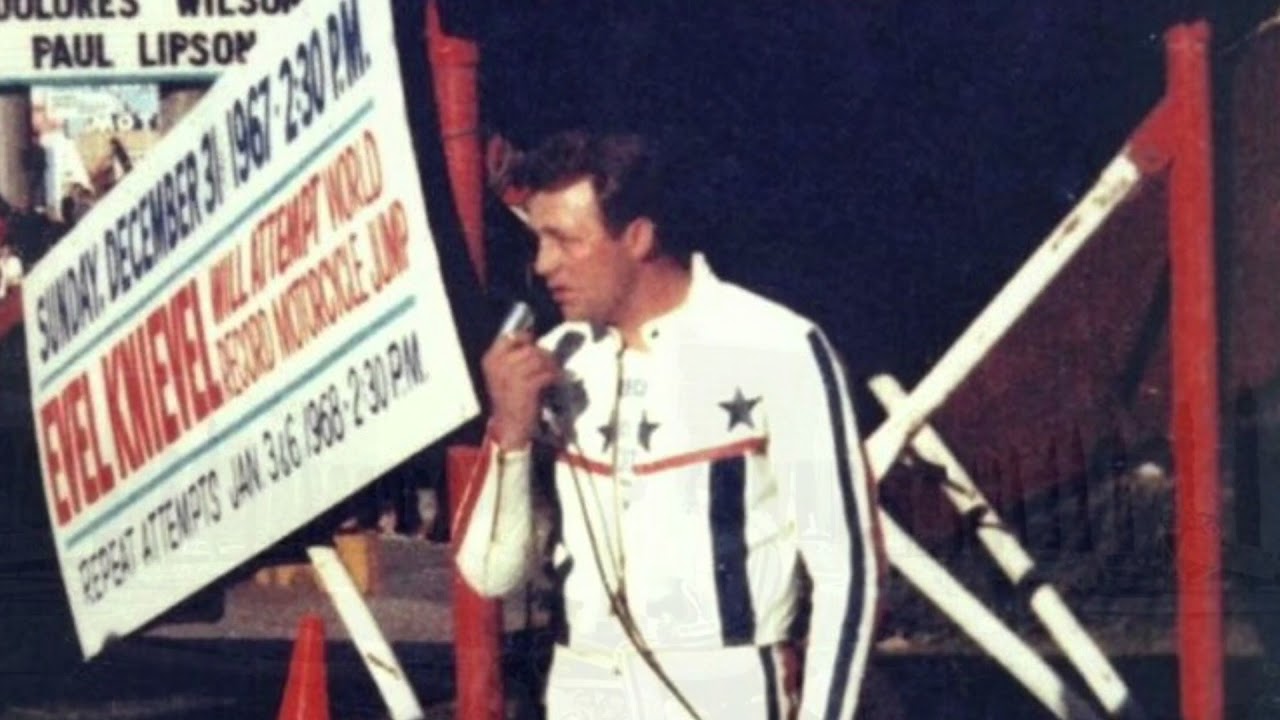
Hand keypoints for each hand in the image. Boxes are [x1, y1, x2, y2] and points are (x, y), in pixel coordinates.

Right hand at [482, 331, 559, 449]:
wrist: (509, 426)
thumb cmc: (509, 400)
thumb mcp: (503, 376)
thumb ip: (513, 358)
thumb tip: (533, 343)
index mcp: (490, 360)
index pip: (508, 337)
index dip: (524, 337)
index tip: (533, 341)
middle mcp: (499, 365)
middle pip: (529, 348)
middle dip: (544, 354)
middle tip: (551, 362)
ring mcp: (511, 376)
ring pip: (539, 359)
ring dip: (551, 364)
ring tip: (554, 370)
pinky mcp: (526, 387)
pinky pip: (545, 373)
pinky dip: (554, 375)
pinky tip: (556, 379)